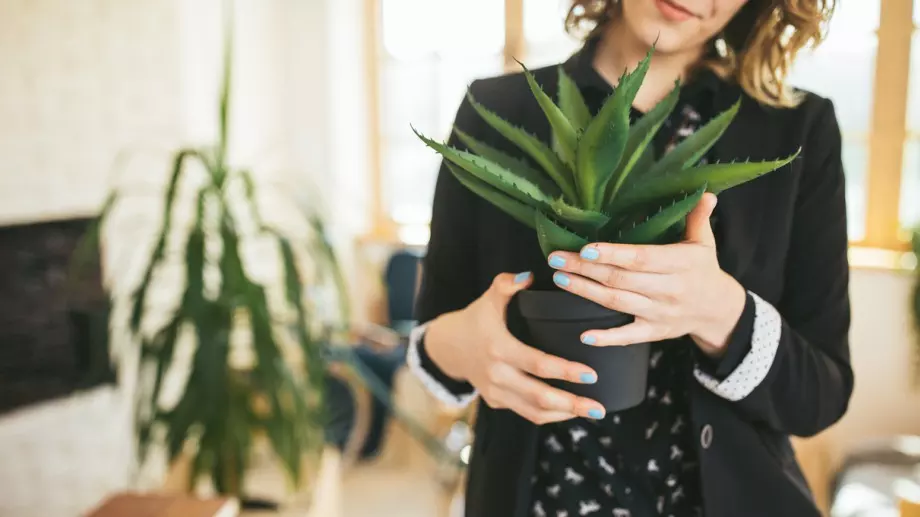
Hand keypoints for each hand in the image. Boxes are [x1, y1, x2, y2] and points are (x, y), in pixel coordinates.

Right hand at [425, 272, 606, 423]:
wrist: (448, 346)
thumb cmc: (476, 319)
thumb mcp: (488, 298)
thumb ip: (507, 284)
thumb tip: (529, 275)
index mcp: (499, 348)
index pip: (538, 364)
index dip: (565, 371)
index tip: (591, 374)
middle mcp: (497, 375)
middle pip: (539, 397)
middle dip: (571, 404)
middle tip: (599, 407)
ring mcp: (496, 392)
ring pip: (533, 412)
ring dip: (564, 415)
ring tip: (591, 411)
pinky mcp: (496, 402)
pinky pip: (525, 413)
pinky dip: (549, 415)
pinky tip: (569, 410)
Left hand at [547, 193, 746, 355]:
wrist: (718, 310)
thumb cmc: (703, 269)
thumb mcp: (704, 242)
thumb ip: (698, 217)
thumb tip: (704, 192)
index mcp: (680, 264)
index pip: (641, 258)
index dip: (612, 255)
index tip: (585, 249)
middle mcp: (670, 289)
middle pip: (621, 279)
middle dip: (586, 269)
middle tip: (556, 259)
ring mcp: (660, 313)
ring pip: (618, 303)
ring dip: (586, 291)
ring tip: (561, 278)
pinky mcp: (654, 332)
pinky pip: (628, 337)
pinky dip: (606, 338)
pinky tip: (584, 335)